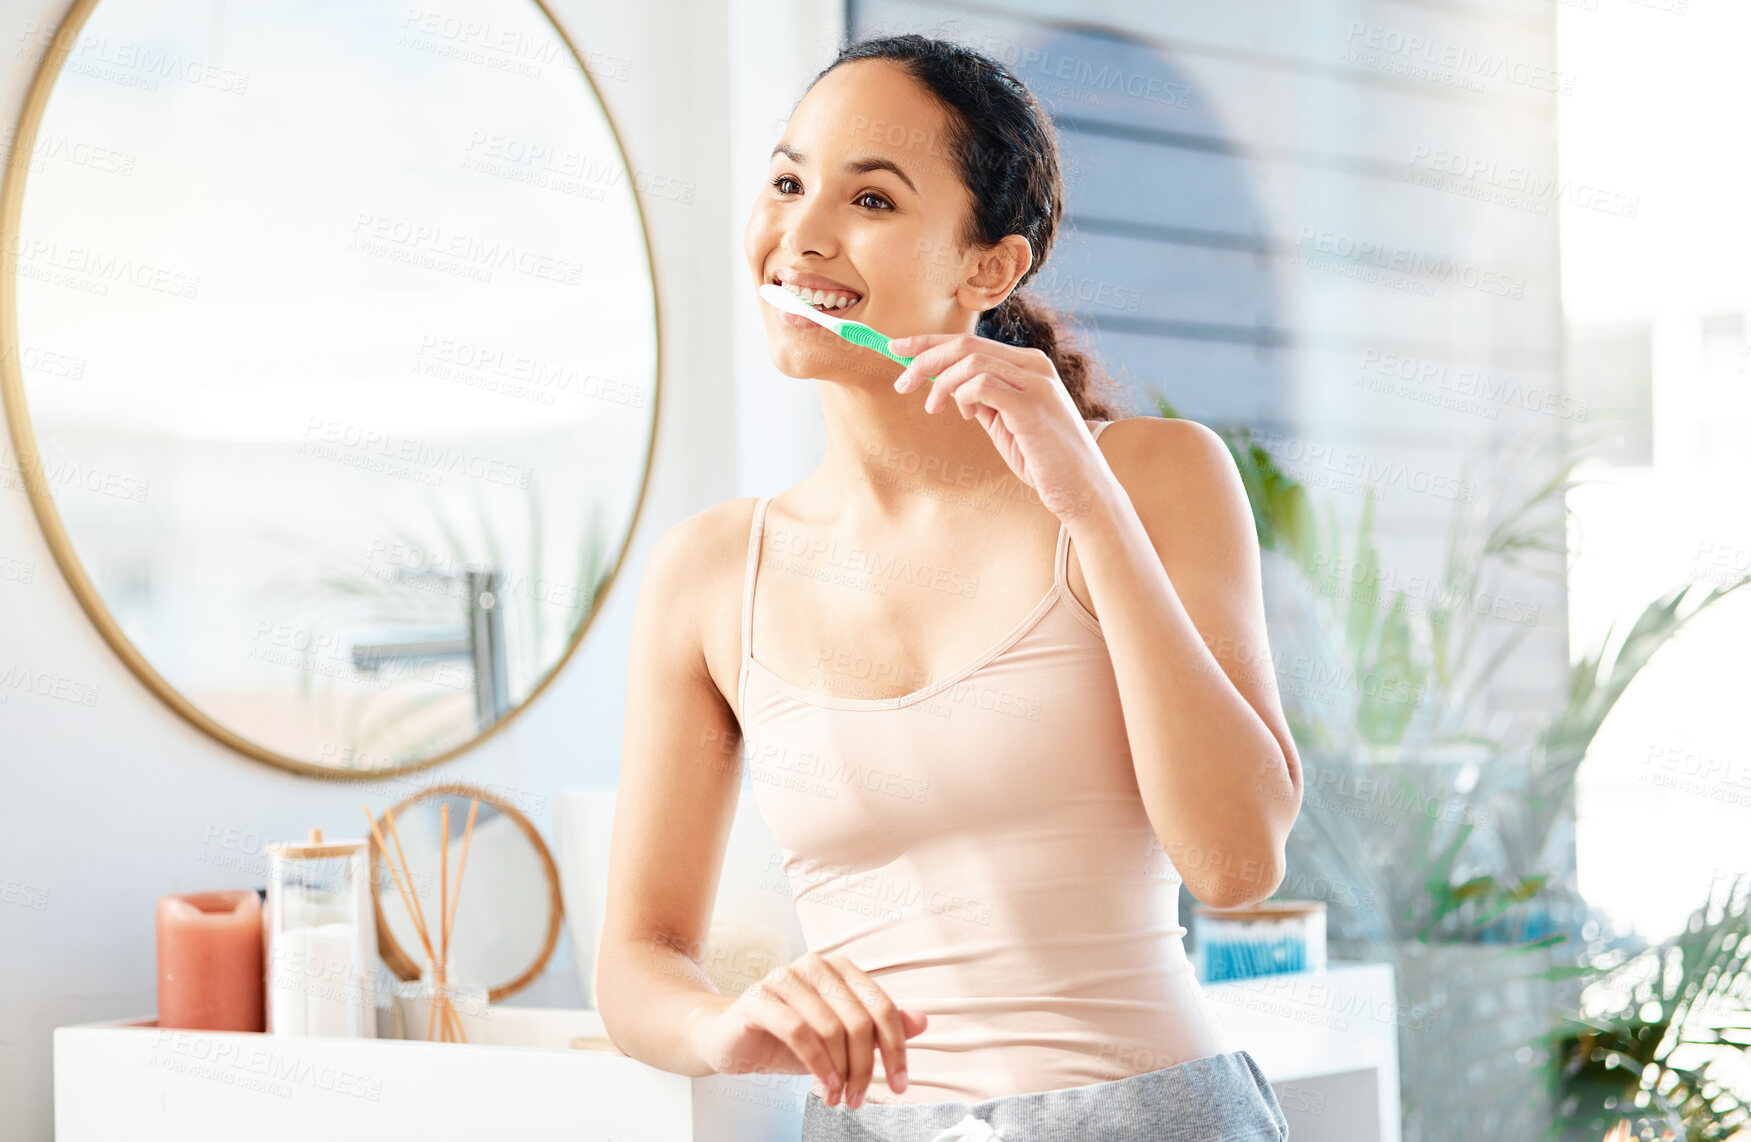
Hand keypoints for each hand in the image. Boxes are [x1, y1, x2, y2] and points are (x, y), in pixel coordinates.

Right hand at [683, 951, 928, 1108]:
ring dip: (839, 1072)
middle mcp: (815, 965)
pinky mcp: (758, 997)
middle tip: (859, 1099)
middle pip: (859, 1021)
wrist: (730, 1037)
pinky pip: (798, 1031)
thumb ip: (878, 1027)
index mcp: (841, 969)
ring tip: (838, 1098)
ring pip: (831, 1028)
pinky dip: (817, 1064)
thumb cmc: (788, 1037)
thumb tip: (922, 1021)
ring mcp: (785, 977)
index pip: (882, 1008)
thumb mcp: (839, 1039)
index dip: (896, 1049)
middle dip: (865, 1068)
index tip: (900, 1085)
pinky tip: (824, 1085)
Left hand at [889, 332, 1107, 520]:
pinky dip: (963, 395)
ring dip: (941, 384)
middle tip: (901, 383)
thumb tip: (953, 390)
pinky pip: (983, 385)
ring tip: (933, 408)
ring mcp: (1035, 382)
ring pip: (970, 363)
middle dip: (924, 359)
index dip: (929, 342)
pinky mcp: (1032, 405)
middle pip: (965, 346)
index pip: (970, 343)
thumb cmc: (1044, 459)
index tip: (897, 348)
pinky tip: (965, 414)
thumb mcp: (1007, 424)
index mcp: (1027, 365)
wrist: (1082, 488)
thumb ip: (985, 402)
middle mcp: (1033, 365)